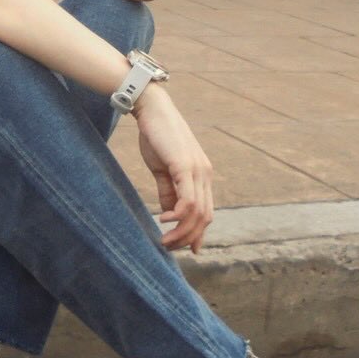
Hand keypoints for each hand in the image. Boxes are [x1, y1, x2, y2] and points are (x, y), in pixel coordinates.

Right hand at [134, 87, 214, 253]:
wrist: (152, 108)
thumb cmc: (156, 136)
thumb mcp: (162, 169)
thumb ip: (168, 191)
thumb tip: (168, 215)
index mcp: (202, 175)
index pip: (206, 212)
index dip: (197, 233)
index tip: (184, 248)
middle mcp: (205, 174)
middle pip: (205, 217)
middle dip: (188, 237)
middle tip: (168, 246)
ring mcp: (197, 170)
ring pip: (198, 212)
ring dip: (181, 231)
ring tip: (164, 239)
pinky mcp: (185, 166)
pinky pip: (188, 199)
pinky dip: (178, 215)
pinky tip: (164, 219)